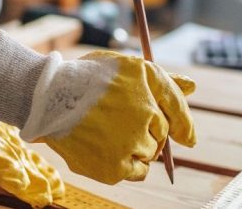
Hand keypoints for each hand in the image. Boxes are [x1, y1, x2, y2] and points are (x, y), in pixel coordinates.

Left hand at [0, 91, 64, 207]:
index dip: (6, 168)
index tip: (19, 183)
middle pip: (16, 158)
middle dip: (31, 178)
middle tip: (45, 196)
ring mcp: (3, 135)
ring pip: (25, 156)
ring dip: (40, 174)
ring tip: (55, 190)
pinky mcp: (6, 137)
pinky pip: (25, 153)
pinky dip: (40, 166)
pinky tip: (53, 179)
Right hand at [20, 51, 196, 184]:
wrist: (47, 99)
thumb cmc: (89, 79)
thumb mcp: (130, 68)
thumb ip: (165, 81)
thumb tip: (194, 87)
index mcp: (149, 88)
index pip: (176, 113)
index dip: (178, 124)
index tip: (184, 137)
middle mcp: (144, 116)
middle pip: (161, 136)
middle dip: (148, 131)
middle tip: (120, 122)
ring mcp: (130, 144)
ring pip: (149, 154)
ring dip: (137, 148)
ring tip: (109, 133)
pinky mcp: (114, 169)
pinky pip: (136, 172)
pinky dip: (128, 165)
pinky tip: (108, 148)